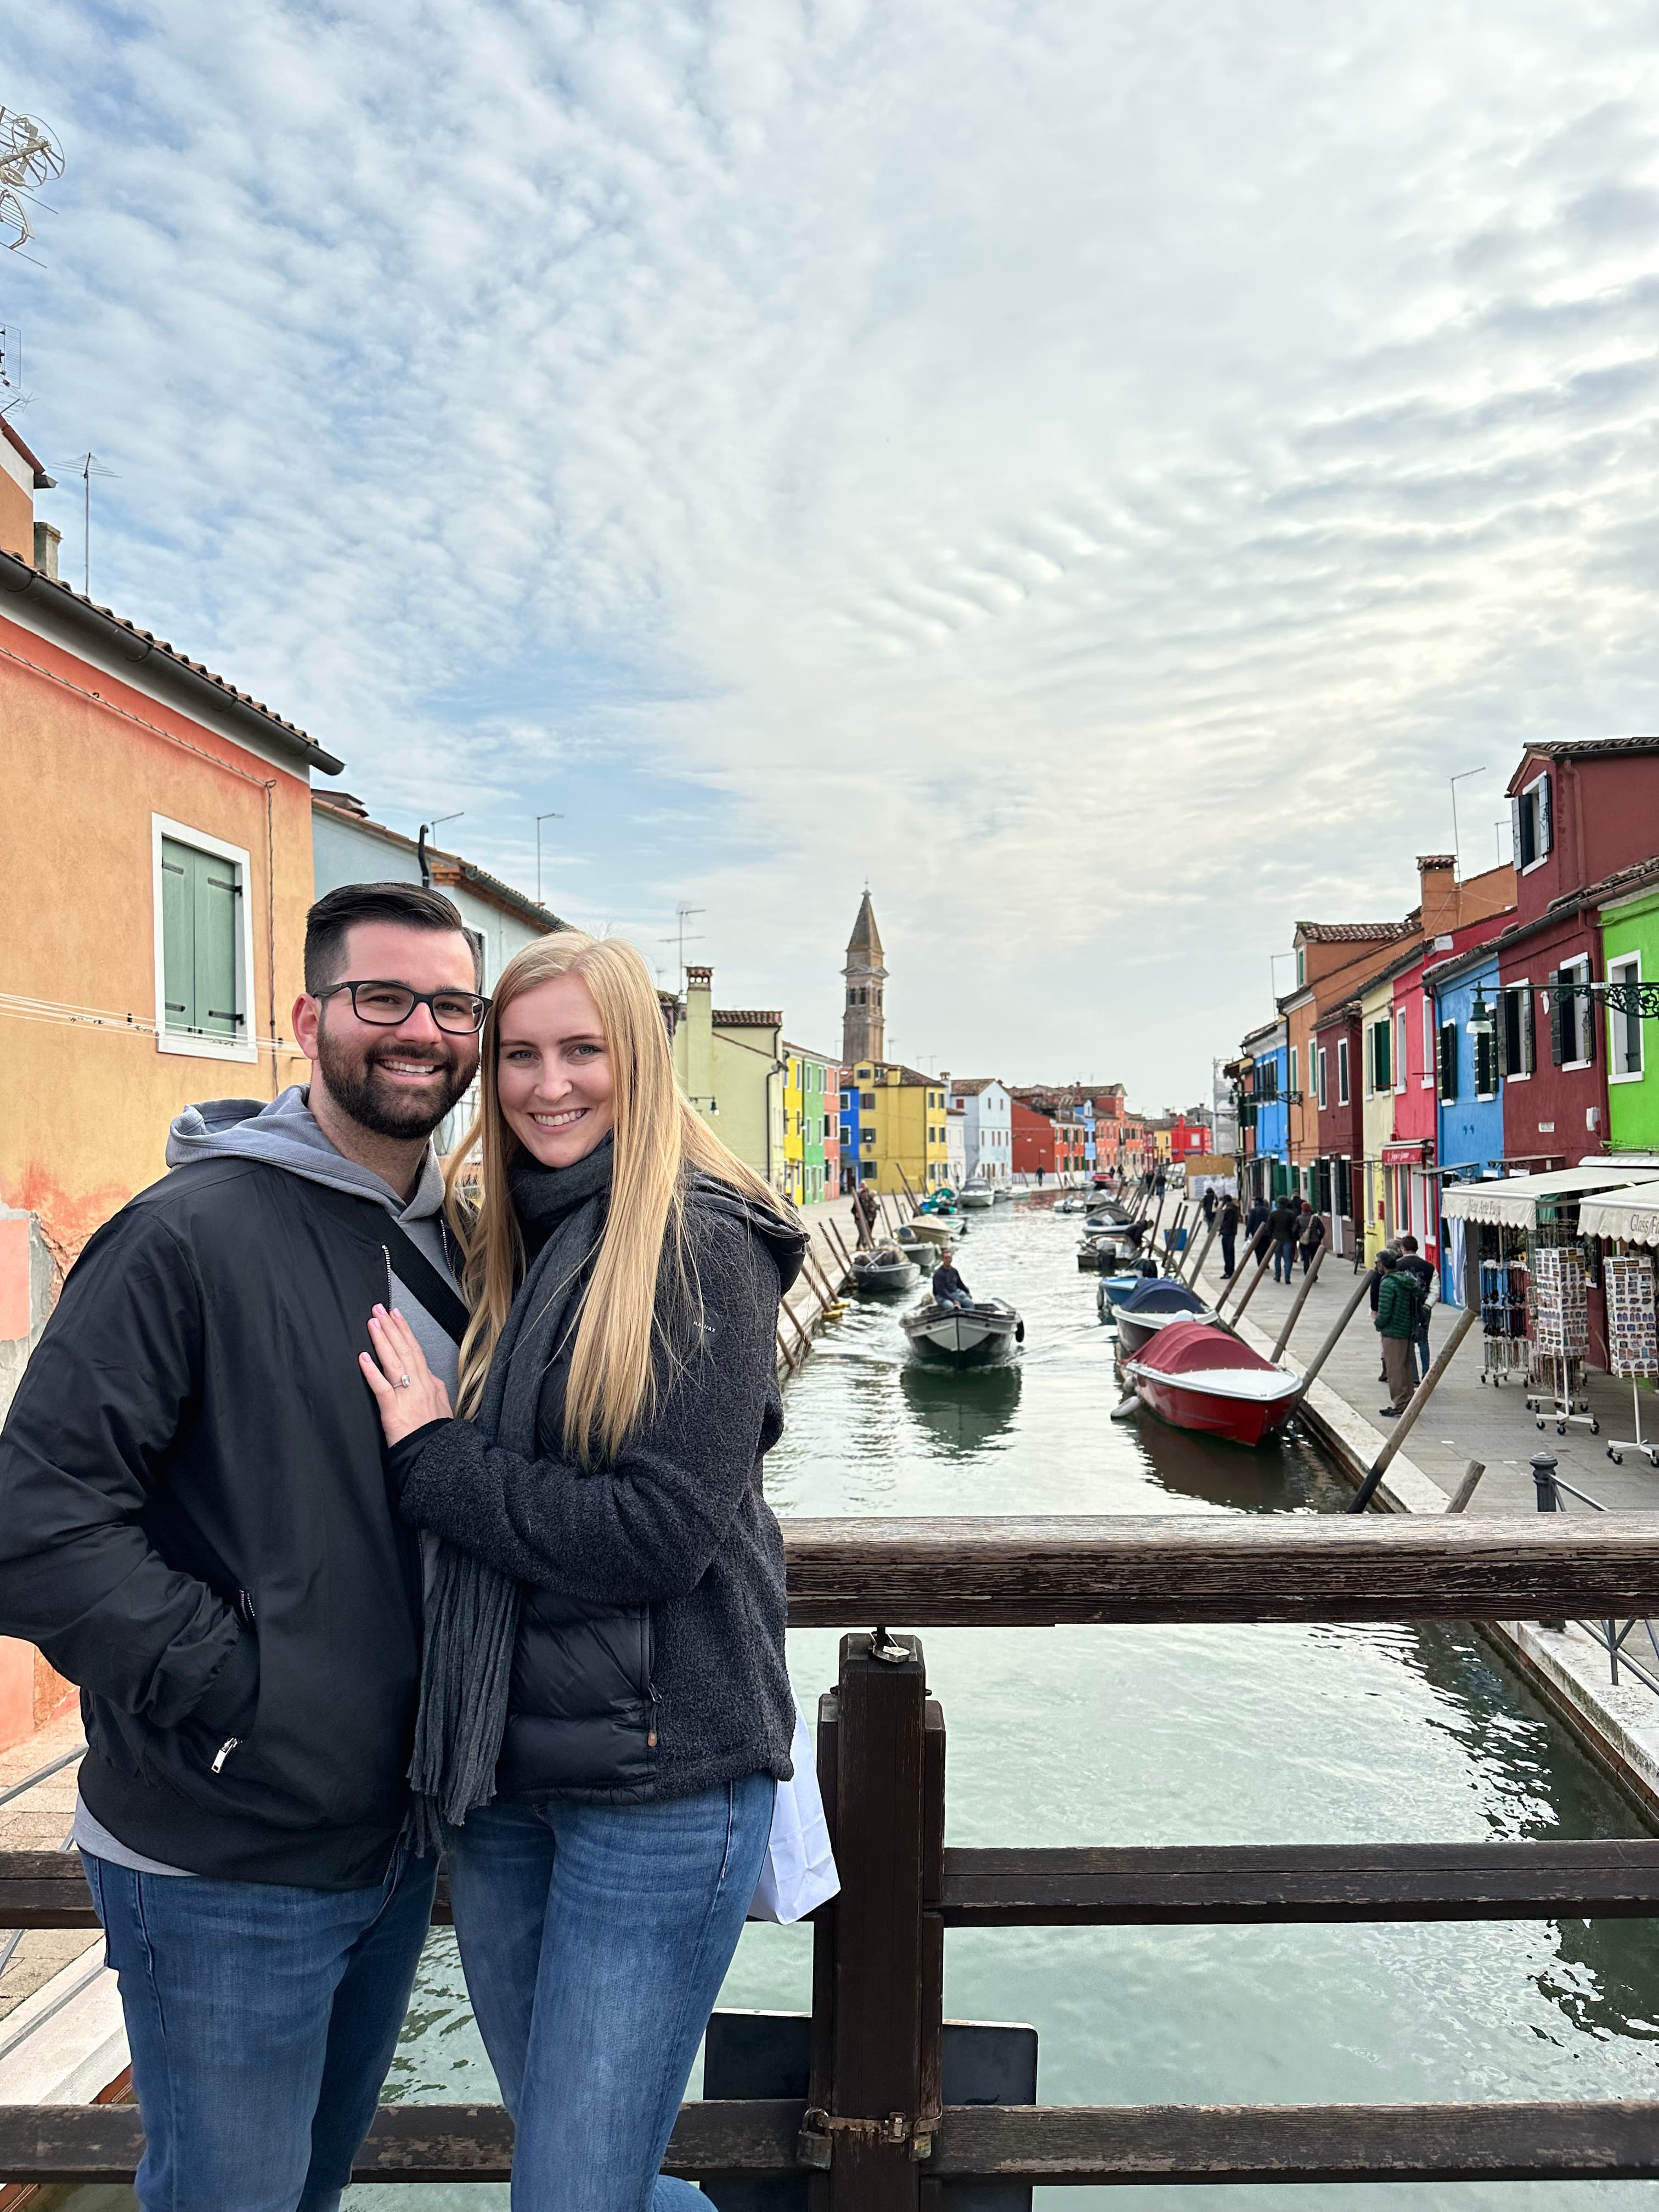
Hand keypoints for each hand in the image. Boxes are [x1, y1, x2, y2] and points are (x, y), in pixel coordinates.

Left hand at [359, 1305, 453, 1445]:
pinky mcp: (393, 1410)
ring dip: (382, 1340)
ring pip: (394, 1361)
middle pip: (405, 1349)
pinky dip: (372, 1371)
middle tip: (379, 1309)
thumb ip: (433, 1389)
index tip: (397, 1316)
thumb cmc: (436, 1435)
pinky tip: (363, 1358)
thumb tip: (428, 1376)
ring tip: (373, 1323)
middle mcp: (419, 1385)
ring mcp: (406, 1396)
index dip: (405, 1331)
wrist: (435, 1455)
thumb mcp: (442, 1407)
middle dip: (392, 1327)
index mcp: (430, 1383)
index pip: (416, 1350)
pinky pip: (381, 1387)